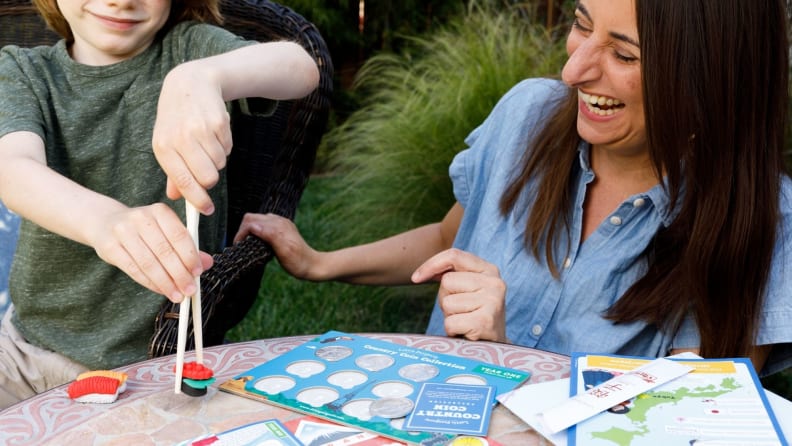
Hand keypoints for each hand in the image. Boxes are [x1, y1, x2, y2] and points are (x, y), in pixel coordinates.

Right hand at [91, 203, 213, 301]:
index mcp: (159, 211)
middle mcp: (140, 218)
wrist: (106, 222)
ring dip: (166, 283)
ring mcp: (122, 232)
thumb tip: (207, 263)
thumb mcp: (166, 231)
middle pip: (164, 251)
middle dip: (180, 274)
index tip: (198, 272)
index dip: (190, 256)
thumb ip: (187, 246)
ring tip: (177, 295)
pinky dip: (150, 283)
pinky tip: (161, 290)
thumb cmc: (144, 229)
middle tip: (190, 290)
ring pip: (148, 263)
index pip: (179, 235)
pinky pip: (134, 270)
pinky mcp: (110, 247)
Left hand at [152, 63, 231, 214]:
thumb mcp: (166, 143)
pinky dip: (223, 146)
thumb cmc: (176, 119)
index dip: (197, 200)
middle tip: (206, 169)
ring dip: (216, 159)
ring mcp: (200, 130)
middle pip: (208, 178)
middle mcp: (181, 139)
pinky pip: (227, 149)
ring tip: (206, 143)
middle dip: (210, 178)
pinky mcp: (218, 123)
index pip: (183, 182)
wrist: (190, 84)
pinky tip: (213, 133)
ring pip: (219, 164)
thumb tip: (176, 197)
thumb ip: (172, 172)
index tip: (206, 210)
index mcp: (163, 147)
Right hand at [234, 213, 317, 279]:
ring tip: (247, 243)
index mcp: (278, 227)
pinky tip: (258, 241)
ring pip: (257, 219)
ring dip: (249, 229)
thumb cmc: (298, 262)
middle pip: (252, 218)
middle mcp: (279, 221)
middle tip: (241, 244)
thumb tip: (253, 226)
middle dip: (243, 229)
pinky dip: (257, 230)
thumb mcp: (284, 252)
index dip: (241, 233)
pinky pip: (264, 223)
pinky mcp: (282, 227)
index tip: (238, 246)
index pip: (251, 222)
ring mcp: (281, 223)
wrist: (313, 264)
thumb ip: (270, 236)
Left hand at [412, 248, 506, 342]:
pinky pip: (450, 323)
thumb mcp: (468, 289)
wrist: (493, 346)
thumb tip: (419, 275)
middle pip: (447, 281)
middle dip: (445, 298)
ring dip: (450, 316)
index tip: (415, 278)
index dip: (431, 265)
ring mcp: (492, 302)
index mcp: (489, 270)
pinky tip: (466, 333)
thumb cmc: (473, 315)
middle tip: (461, 311)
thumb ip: (451, 275)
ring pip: (448, 303)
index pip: (454, 255)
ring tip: (465, 322)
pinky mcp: (486, 322)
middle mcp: (495, 283)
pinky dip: (452, 331)